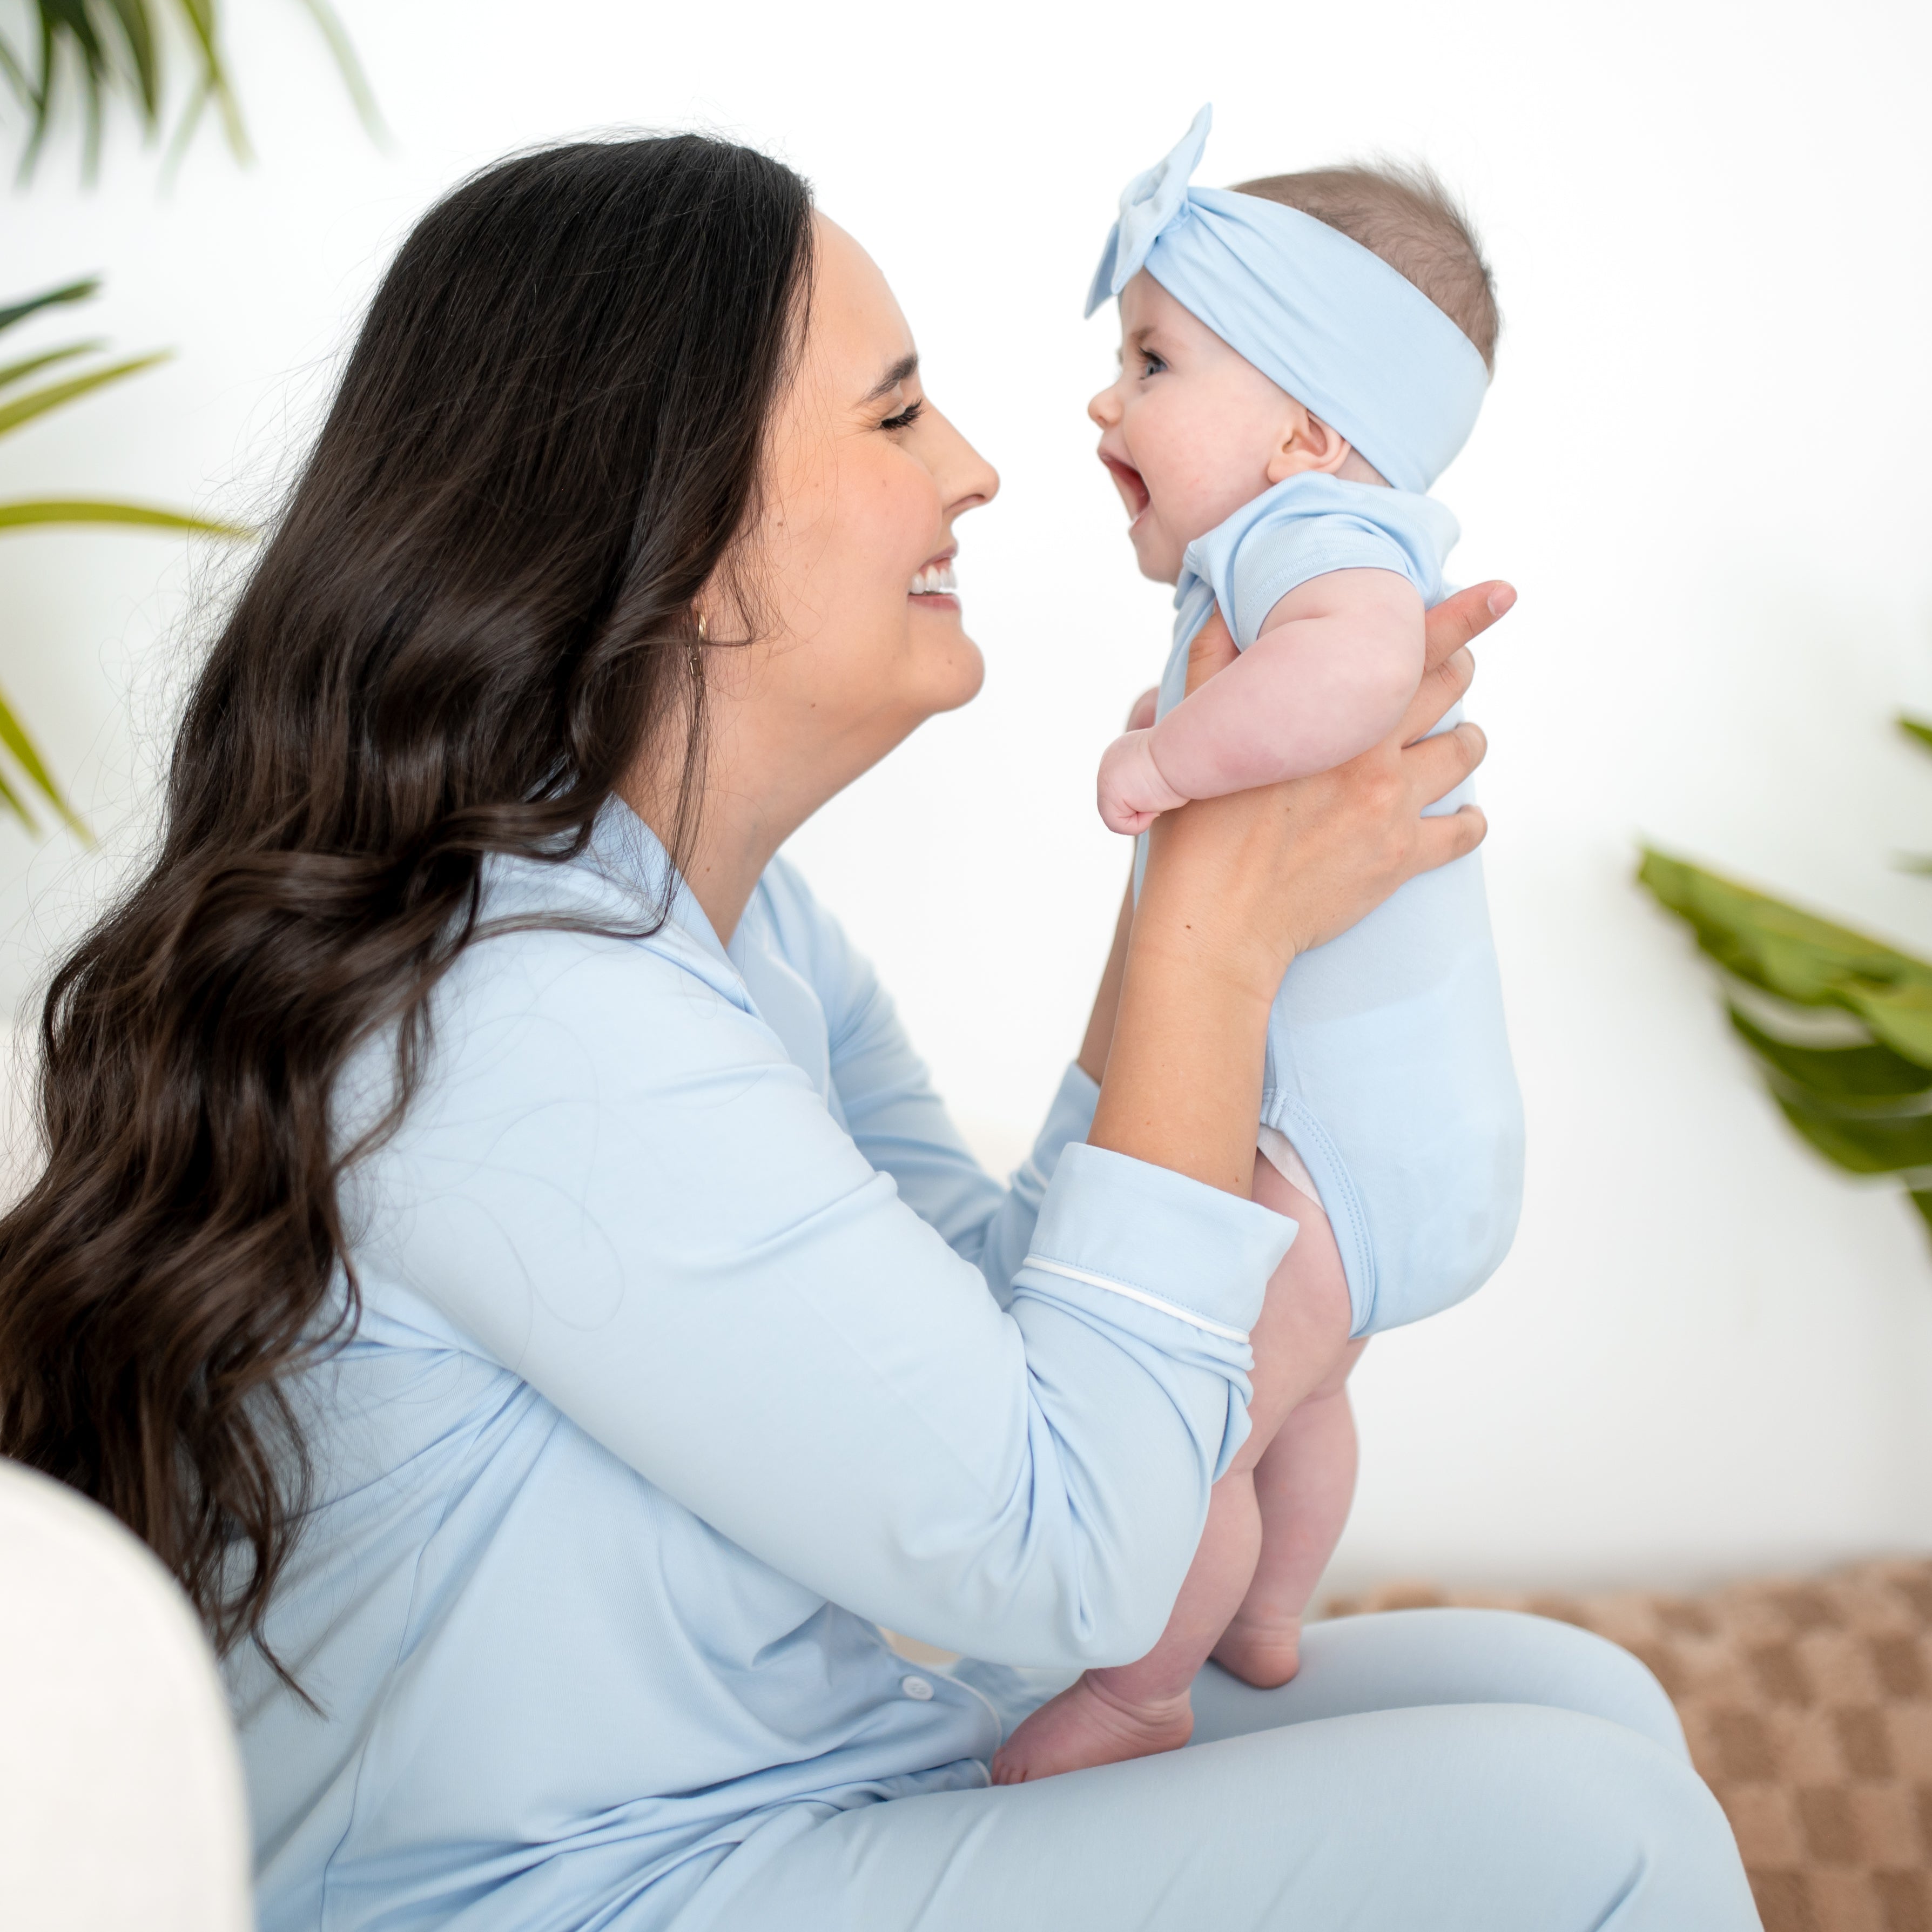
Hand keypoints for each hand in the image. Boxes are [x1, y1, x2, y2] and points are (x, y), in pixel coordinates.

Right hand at [1093, 579, 1514, 1195]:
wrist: (1217, 926)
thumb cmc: (1196, 836)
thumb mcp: (1192, 738)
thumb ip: (1212, 666)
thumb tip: (1223, 611)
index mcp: (1331, 716)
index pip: (1412, 645)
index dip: (1463, 614)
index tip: (1499, 593)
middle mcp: (1375, 754)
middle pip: (1447, 690)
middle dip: (1455, 670)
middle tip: (1452, 666)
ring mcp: (1394, 809)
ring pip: (1463, 753)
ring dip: (1465, 739)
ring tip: (1455, 739)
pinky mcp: (1400, 861)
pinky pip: (1462, 832)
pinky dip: (1469, 821)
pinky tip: (1463, 818)